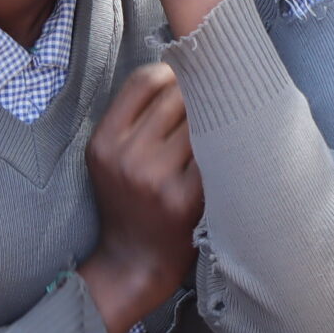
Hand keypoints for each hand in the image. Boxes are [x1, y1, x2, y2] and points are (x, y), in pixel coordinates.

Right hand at [79, 62, 202, 332]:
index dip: (172, 74)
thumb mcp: (112, 159)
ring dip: (216, 121)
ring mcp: (157, 179)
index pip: (145, 81)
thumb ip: (134, 118)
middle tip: (211, 108)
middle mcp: (127, 157)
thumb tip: (181, 69)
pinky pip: (216, 153)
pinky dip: (225, 148)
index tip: (187, 82)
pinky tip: (229, 155)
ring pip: (201, 121)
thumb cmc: (129, 203)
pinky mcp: (186, 199)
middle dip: (198, 97)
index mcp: (104, 142)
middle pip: (177, 96)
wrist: (134, 263)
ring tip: (221, 132)